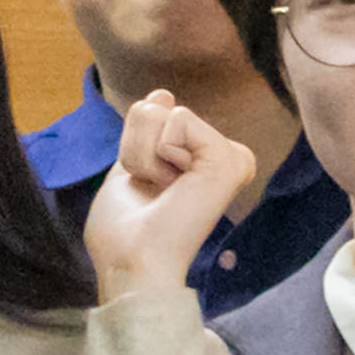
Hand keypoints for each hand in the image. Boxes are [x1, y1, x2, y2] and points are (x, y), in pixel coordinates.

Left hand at [77, 88, 264, 308]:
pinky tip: (175, 185)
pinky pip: (178, 119)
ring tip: (163, 190)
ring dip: (144, 155)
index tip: (146, 187)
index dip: (132, 148)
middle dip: (135, 149)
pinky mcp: (229, 157)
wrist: (132, 260)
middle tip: (152, 189)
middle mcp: (221, 156)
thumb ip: (145, 134)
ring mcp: (228, 156)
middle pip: (153, 110)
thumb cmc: (125, 232)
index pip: (152, 114)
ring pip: (163, 112)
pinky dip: (159, 153)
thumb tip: (162, 94)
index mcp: (200, 160)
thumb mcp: (130, 170)